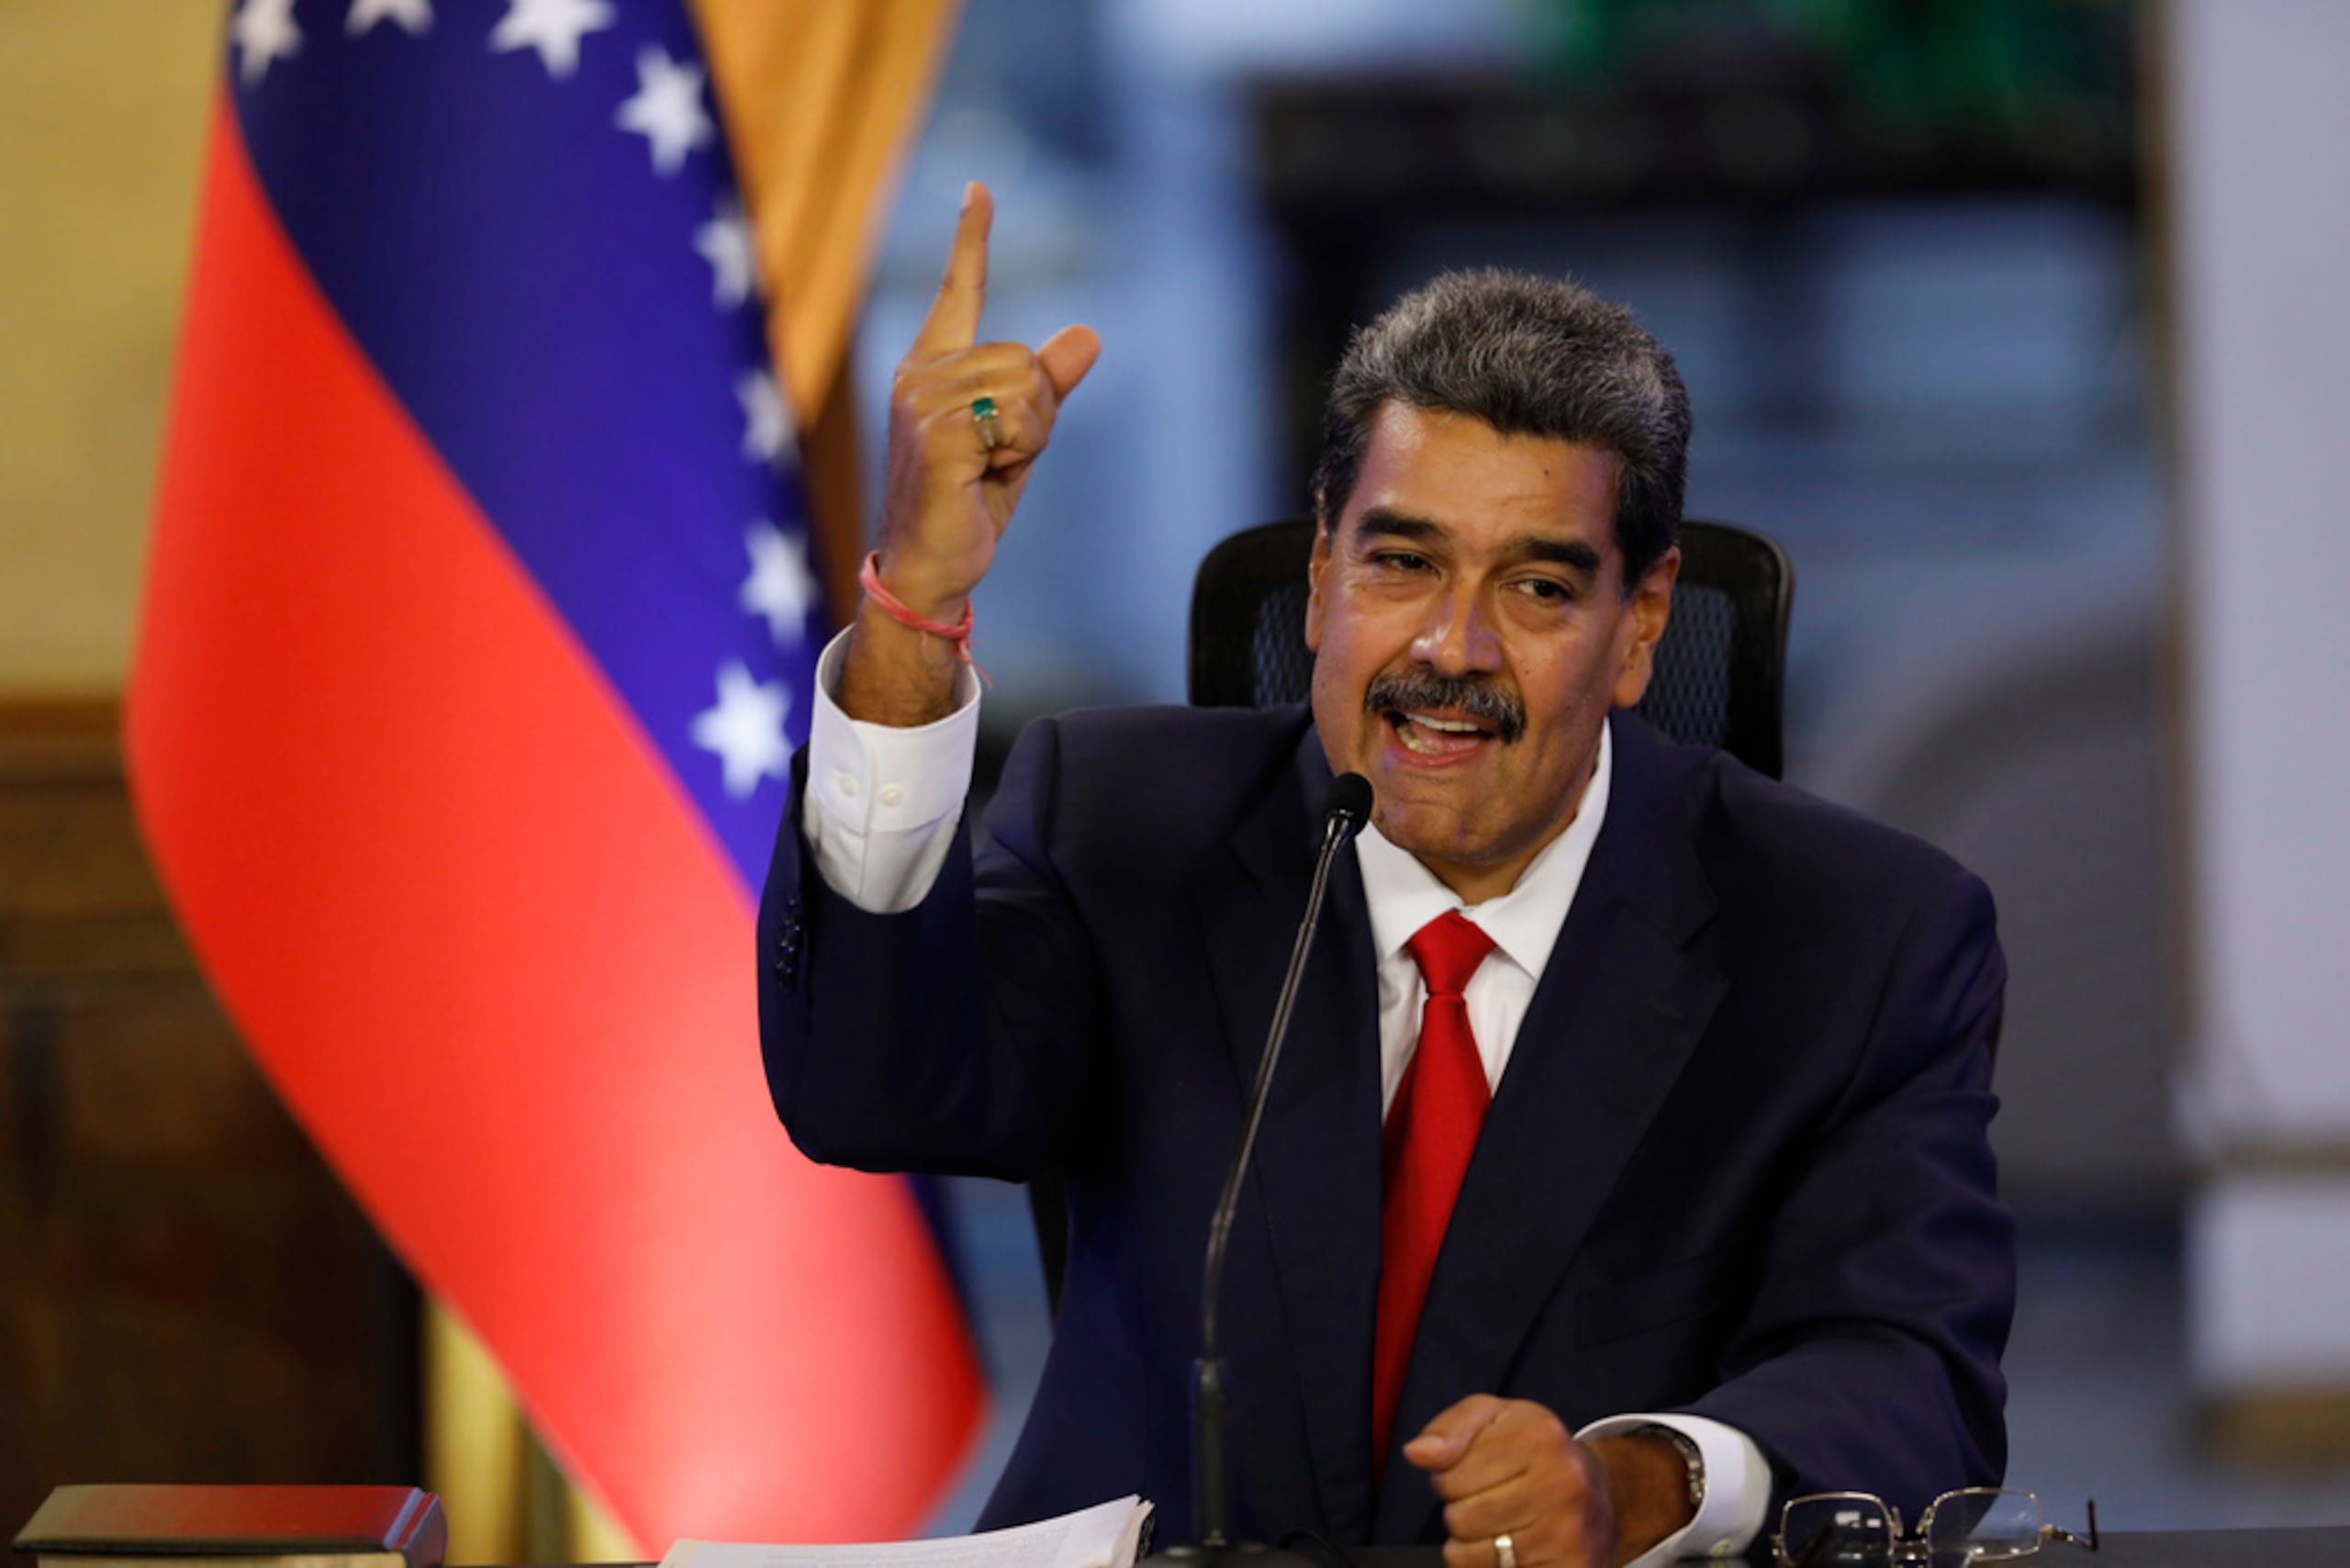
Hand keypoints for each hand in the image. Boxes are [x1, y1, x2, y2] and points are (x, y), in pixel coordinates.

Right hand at [875, 181, 1099, 619]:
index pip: (959, 292)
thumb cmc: (968, 503)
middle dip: (1037, 413)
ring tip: (987, 469)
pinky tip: (981, 479)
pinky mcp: (939, 433)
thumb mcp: (1019, 438)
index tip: (979, 189)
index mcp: (932, 369)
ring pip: (1028, 386)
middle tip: (999, 458)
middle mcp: (920, 375)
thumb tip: (1089, 334)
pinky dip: (1020, 453)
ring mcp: (923, 402)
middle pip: (1026, 358)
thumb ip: (1049, 387)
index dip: (971, 239)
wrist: (930, 567)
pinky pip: (1018, 419)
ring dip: (1029, 436)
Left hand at [1405, 1397, 1694, 1567]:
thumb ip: (1450, 1429)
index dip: (1448, 1478)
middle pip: (1460, 1520)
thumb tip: (1417, 1453)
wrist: (1601, 1494)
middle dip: (1460, 1512)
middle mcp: (1562, 1484)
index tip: (1473, 1473)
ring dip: (1470, 1547)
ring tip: (1496, 1526)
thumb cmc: (1534, 1451)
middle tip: (1486, 1501)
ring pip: (1472, 1558)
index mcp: (1540, 1438)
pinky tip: (1511, 1550)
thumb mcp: (1493, 1418)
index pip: (1449, 1477)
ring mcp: (1569, 1534)